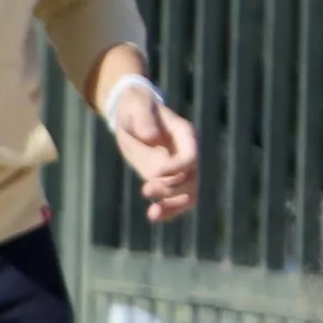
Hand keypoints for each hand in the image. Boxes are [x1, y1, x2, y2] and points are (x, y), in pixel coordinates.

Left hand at [104, 71, 200, 221]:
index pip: (190, 158)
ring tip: (152, 213)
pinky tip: (153, 216)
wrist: (132, 114)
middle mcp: (186, 154)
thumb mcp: (137, 106)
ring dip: (172, 206)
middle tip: (146, 190)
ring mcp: (178, 169)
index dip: (177, 169)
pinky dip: (167, 210)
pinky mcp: (167, 179)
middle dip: (171, 189)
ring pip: (187, 195)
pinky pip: (175, 200)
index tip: (155, 173)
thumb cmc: (136, 107)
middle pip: (191, 180)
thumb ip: (144, 118)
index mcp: (185, 136)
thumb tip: (151, 137)